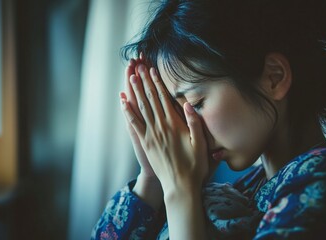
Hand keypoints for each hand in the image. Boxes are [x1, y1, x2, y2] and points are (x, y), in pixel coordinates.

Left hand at [121, 63, 208, 197]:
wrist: (180, 186)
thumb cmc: (194, 166)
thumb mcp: (201, 144)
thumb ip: (194, 123)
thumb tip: (188, 104)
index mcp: (174, 125)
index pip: (164, 98)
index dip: (157, 83)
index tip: (152, 69)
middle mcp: (160, 127)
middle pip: (150, 99)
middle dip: (144, 81)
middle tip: (138, 66)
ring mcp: (151, 135)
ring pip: (141, 108)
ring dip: (135, 92)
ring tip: (130, 77)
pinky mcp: (145, 143)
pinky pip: (134, 124)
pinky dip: (128, 111)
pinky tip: (123, 102)